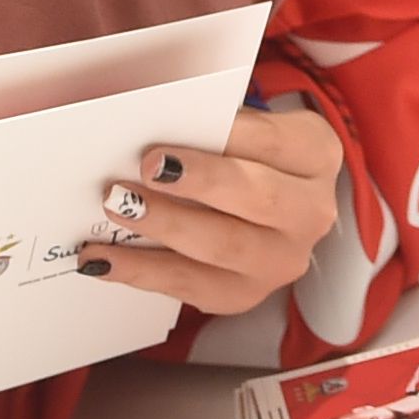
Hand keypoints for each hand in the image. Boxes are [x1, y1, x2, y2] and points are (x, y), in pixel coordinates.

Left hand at [84, 104, 344, 318]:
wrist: (267, 205)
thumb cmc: (245, 154)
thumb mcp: (244, 126)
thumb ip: (211, 124)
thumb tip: (152, 127)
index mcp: (315, 154)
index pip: (270, 142)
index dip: (222, 140)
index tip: (167, 145)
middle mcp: (311, 212)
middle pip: (258, 199)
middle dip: (197, 185)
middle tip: (143, 173)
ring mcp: (284, 261)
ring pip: (224, 248)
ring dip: (164, 227)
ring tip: (116, 209)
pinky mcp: (247, 294)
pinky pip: (192, 287)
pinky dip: (142, 273)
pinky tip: (103, 258)